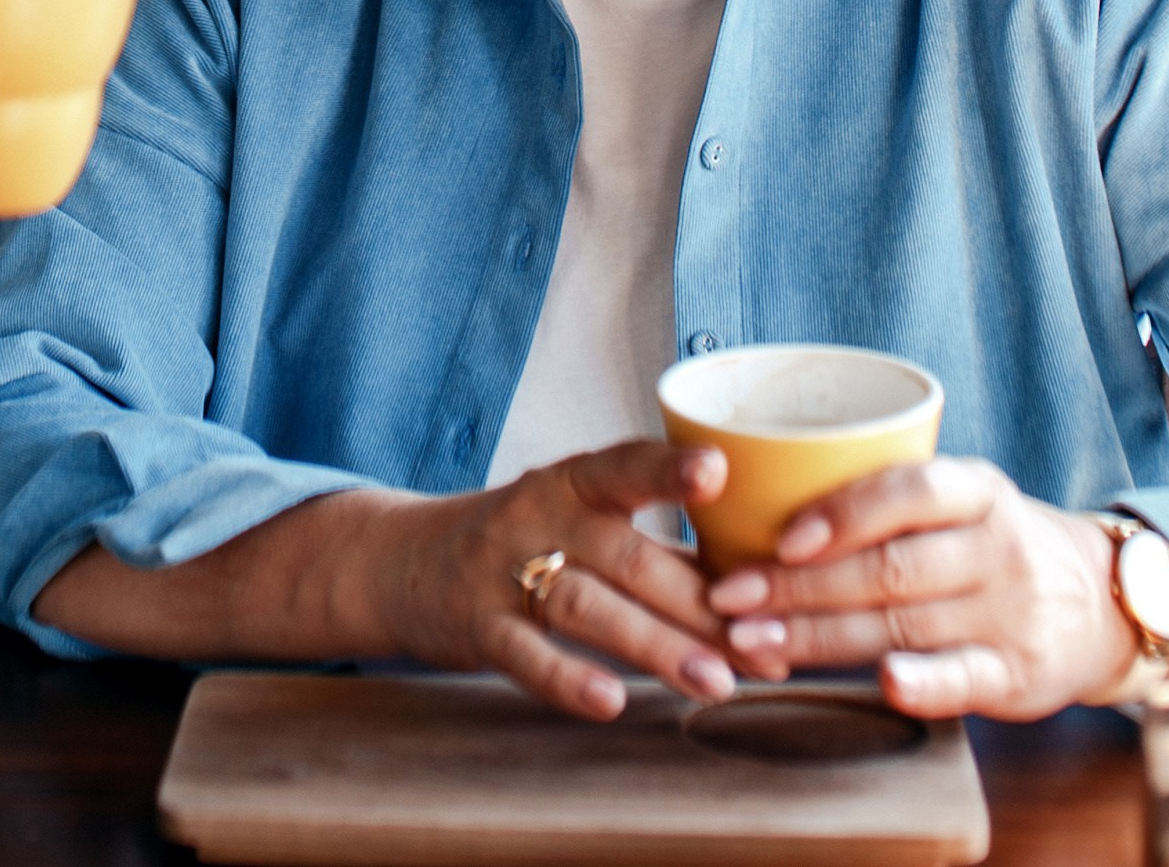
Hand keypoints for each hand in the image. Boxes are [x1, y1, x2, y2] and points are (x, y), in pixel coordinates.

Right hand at [354, 439, 738, 721]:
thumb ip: (654, 549)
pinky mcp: (478, 627)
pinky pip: (525, 654)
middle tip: (760, 645)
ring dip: (655, 645)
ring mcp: (503, 571)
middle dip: (698, 604)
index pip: (624, 465)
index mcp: (572, 483)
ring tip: (714, 682)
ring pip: (586, 606)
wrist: (407, 562)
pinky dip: (567, 678)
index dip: (669, 469)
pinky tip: (610, 702)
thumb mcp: (577, 522)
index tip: (718, 470)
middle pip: (625, 555)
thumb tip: (758, 598)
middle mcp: (538, 516)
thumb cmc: (525, 542)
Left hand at [706, 457, 1139, 719]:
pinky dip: (925, 684)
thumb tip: (759, 497)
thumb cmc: (991, 542)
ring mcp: (1011, 613)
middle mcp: (997, 547)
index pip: (909, 490)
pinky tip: (882, 683)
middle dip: (800, 585)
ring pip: (906, 623)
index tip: (778, 538)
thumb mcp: (960, 499)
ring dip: (823, 636)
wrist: (1101, 601)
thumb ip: (887, 498)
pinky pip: (967, 677)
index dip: (842, 512)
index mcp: (977, 489)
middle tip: (729, 596)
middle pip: (890, 566)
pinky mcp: (1019, 674)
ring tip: (754, 641)